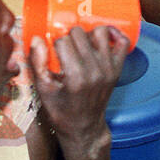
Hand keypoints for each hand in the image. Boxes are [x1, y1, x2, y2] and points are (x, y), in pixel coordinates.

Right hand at [29, 26, 129, 145]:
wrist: (83, 127)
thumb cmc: (61, 111)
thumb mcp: (43, 90)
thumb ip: (38, 63)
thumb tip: (37, 39)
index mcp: (75, 78)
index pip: (63, 42)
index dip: (54, 44)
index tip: (52, 52)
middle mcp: (95, 71)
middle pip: (80, 34)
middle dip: (68, 37)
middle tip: (65, 48)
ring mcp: (109, 69)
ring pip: (99, 32)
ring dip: (87, 34)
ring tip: (80, 45)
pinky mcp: (118, 69)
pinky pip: (122, 41)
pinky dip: (113, 34)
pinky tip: (99, 39)